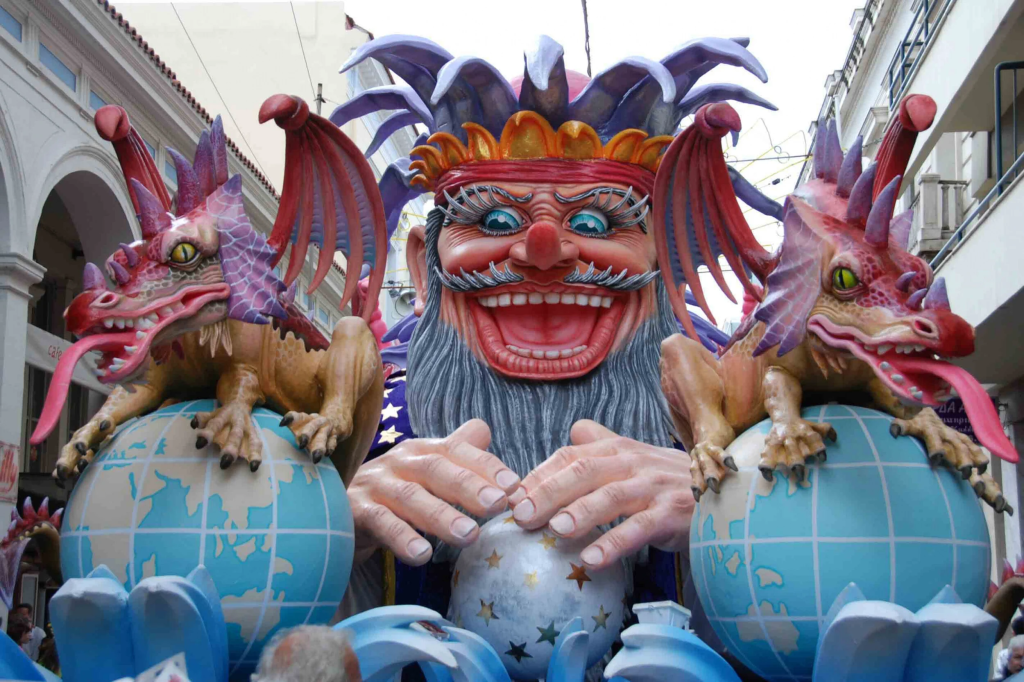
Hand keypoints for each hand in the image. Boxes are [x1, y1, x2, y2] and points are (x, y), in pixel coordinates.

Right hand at [347, 419, 521, 565]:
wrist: (337, 511)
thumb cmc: (394, 492)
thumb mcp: (425, 472)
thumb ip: (456, 453)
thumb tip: (484, 429)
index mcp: (421, 451)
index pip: (456, 450)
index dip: (485, 465)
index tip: (513, 486)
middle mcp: (399, 462)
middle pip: (436, 469)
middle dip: (468, 486)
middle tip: (497, 505)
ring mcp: (375, 485)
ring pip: (410, 497)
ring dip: (440, 516)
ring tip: (469, 535)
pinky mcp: (354, 512)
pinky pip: (380, 523)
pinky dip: (401, 538)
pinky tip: (422, 556)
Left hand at [512, 420, 693, 569]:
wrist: (724, 494)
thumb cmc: (668, 481)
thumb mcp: (635, 458)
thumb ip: (602, 444)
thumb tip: (574, 429)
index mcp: (616, 448)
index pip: (569, 455)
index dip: (538, 474)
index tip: (511, 497)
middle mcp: (632, 462)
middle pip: (583, 471)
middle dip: (548, 492)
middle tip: (521, 515)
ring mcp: (653, 487)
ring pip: (611, 496)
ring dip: (580, 513)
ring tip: (555, 531)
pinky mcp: (671, 514)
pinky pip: (639, 529)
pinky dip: (613, 543)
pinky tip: (590, 560)